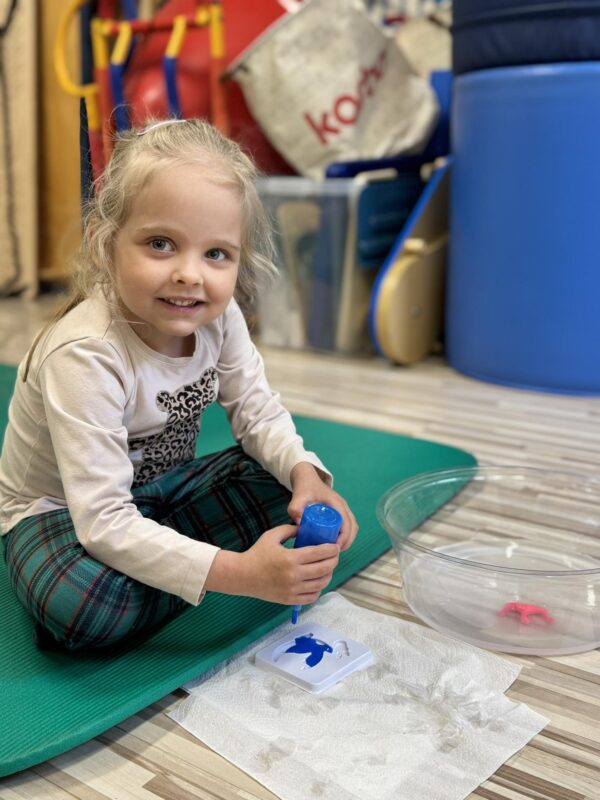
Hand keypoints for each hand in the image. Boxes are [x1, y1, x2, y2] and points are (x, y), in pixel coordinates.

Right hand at [205, 524, 339, 604]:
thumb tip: (305, 528)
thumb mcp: (272, 535)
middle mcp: (293, 575)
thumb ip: (289, 529)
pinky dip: (319, 589)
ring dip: (328, 575)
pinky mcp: (290, 600)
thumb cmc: (257, 553)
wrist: (242, 576)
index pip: (318, 554)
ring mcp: (292, 589)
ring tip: (328, 568)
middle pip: (323, 569)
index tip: (336, 546)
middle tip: (335, 555)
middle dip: (334, 561)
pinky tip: (318, 581)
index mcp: (290, 558)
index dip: (331, 550)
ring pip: (320, 584)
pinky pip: (312, 596)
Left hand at [288, 462, 357, 550]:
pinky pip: (349, 525)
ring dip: (348, 539)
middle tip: (334, 553)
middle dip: (346, 542)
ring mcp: (343, 508)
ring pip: (353, 527)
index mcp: (336, 502)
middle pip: (353, 527)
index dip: (343, 537)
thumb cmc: (304, 488)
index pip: (346, 523)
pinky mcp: (341, 511)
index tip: (333, 549)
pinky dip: (346, 535)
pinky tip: (337, 543)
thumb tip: (300, 525)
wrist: (307, 478)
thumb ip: (295, 509)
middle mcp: (343, 505)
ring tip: (335, 551)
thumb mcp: (298, 497)